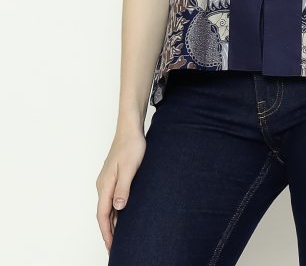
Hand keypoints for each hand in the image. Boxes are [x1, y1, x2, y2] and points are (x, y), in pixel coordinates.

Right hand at [96, 127, 146, 253]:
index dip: (107, 233)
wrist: (130, 128)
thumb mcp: (130, 168)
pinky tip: (122, 215)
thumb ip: (123, 188)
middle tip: (115, 248)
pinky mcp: (113, 176)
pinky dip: (114, 211)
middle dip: (108, 232)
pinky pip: (111, 198)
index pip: (102, 215)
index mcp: (105, 184)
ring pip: (107, 207)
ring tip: (119, 237)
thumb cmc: (131, 146)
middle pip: (103, 214)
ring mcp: (107, 180)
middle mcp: (103, 184)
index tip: (111, 248)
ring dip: (111, 222)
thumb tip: (118, 208)